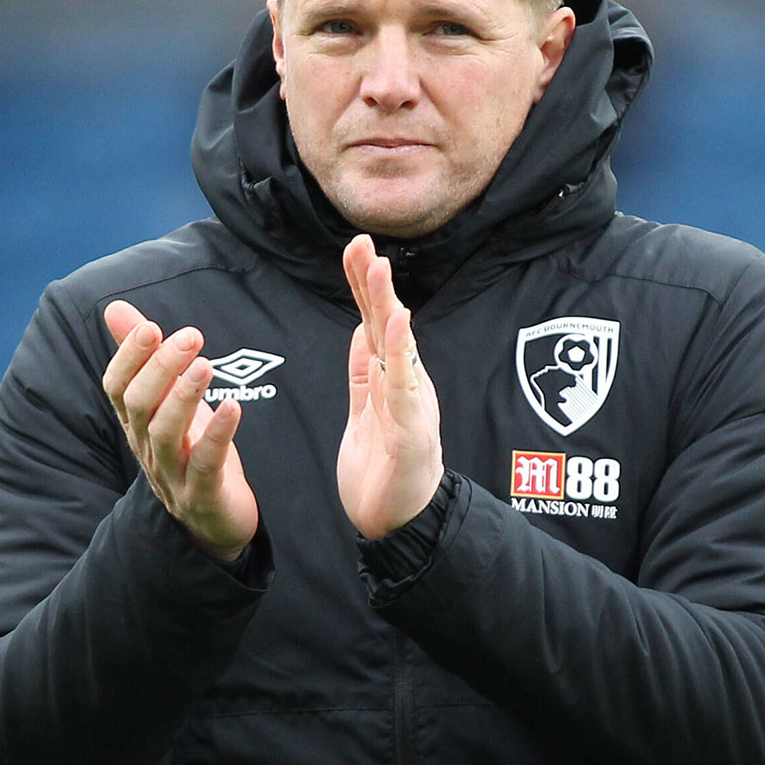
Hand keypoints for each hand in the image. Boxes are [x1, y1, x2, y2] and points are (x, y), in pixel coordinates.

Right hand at [102, 300, 257, 560]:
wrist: (215, 522)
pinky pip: (206, 464)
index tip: (151, 326)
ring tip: (205, 365)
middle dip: (161, 368)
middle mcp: (147, 448)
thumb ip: (143, 356)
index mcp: (137, 424)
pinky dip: (218, 435)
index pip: (117, 388)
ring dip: (184, 396)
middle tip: (190, 336)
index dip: (128, 358)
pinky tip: (232, 407)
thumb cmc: (192, 451)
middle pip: (140, 406)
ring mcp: (173, 475)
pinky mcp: (203, 495)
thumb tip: (114, 307)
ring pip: (166, 434)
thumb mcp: (168, 400)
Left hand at [338, 235, 444, 539]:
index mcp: (391, 379)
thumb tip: (362, 329)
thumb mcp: (364, 410)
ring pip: (398, 346)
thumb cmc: (383, 469)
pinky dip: (401, 352)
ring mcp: (412, 404)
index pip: (373, 323)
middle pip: (387, 324)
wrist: (397, 523)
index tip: (352, 248)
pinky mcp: (412, 430)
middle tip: (361, 241)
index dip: (362, 286)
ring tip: (377, 267)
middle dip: (372, 282)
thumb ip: (364, 372)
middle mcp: (405, 384)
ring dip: (386, 304)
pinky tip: (398, 321)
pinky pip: (405, 385)